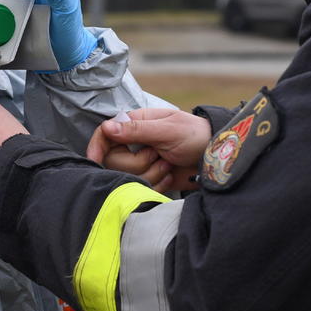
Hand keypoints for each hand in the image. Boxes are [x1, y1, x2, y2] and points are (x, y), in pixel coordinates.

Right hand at [87, 108, 212, 192]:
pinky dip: (157, 183)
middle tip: (158, 154)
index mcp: (137, 123)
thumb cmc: (195, 135)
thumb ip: (137, 130)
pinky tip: (170, 175)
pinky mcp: (151, 178)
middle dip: (137, 161)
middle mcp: (135, 142)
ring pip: (127, 175)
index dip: (97, 145)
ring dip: (151, 172)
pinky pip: (141, 186)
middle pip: (114, 159)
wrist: (217, 159)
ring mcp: (143, 161)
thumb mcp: (167, 130)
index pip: (105, 133)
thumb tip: (106, 127)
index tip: (93, 160)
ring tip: (168, 164)